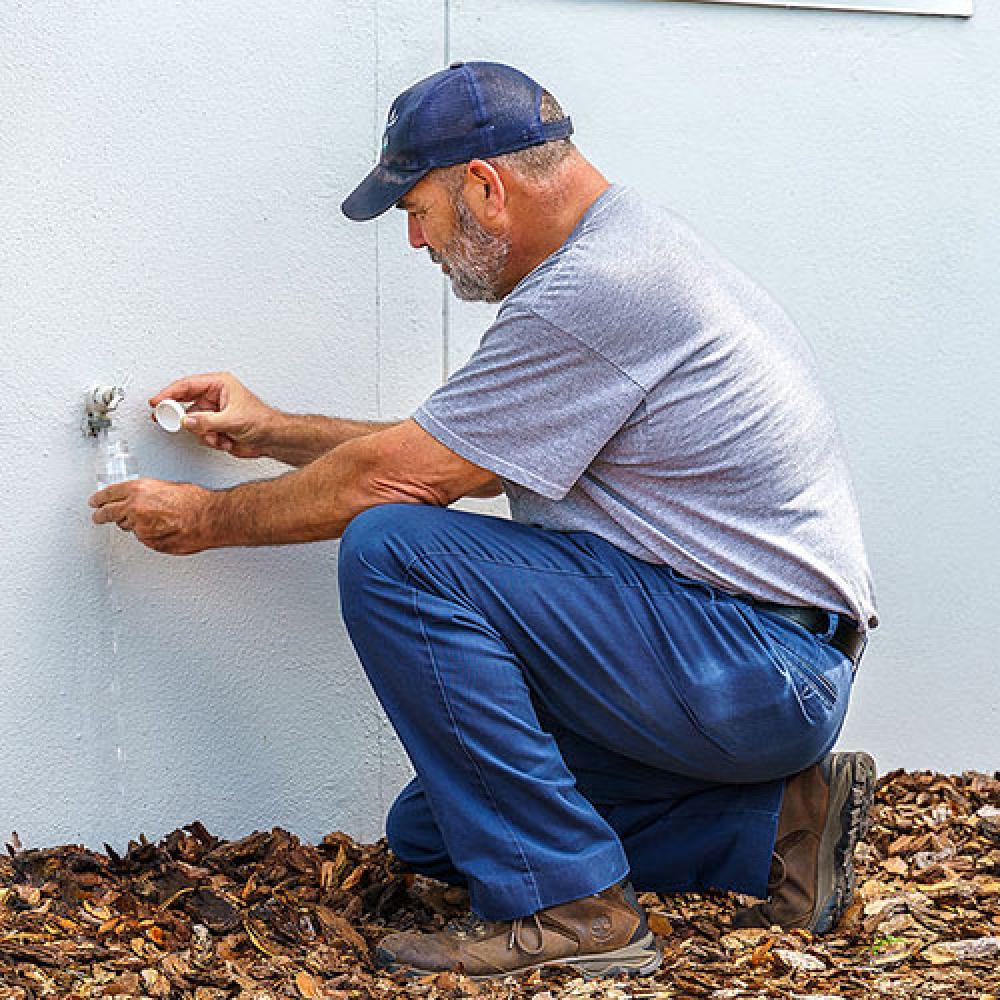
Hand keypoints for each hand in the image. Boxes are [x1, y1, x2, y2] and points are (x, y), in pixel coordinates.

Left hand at [89, 479, 215, 554]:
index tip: (95, 502)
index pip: (108, 495)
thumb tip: (145, 499)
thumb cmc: (196, 501)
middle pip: (109, 514)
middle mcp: (134, 508)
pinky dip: (150, 535)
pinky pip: (144, 539)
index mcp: (138, 490)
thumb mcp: (168, 487)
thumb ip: (149, 494)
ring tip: (151, 521)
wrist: (209, 518)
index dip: (99, 499)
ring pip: (128, 528)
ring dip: (133, 525)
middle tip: (99, 516)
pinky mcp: (149, 542)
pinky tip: (163, 529)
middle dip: (103, 515)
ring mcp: (140, 528)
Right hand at [150, 372, 276, 457]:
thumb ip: (207, 421)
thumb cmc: (262, 421)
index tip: (157, 401)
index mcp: (219, 384)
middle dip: (180, 416)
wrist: (272, 439)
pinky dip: (209, 440)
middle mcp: (214, 396)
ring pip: (192, 422)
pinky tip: (224, 441)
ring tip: (218, 436)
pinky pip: (200, 433)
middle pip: (185, 403)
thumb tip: (186, 421)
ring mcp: (213, 412)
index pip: (187, 385)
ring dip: (203, 433)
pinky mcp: (214, 426)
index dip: (169, 393)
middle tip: (166, 420)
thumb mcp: (233, 419)